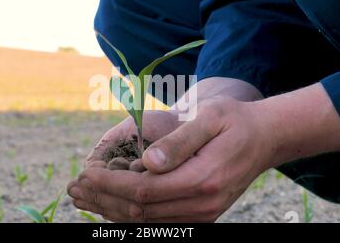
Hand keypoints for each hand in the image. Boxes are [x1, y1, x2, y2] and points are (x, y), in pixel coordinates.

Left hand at [68, 96, 275, 221]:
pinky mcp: (201, 214)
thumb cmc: (235, 122)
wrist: (264, 138)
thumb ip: (179, 142)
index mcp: (202, 179)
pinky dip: (131, 214)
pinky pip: (159, 222)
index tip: (85, 173)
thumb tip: (146, 162)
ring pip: (147, 221)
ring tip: (84, 199)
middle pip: (141, 211)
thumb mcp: (210, 118)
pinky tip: (112, 204)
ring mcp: (203, 213)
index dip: (110, 184)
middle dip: (103, 199)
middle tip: (74, 189)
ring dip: (112, 210)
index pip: (143, 190)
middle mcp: (202, 204)